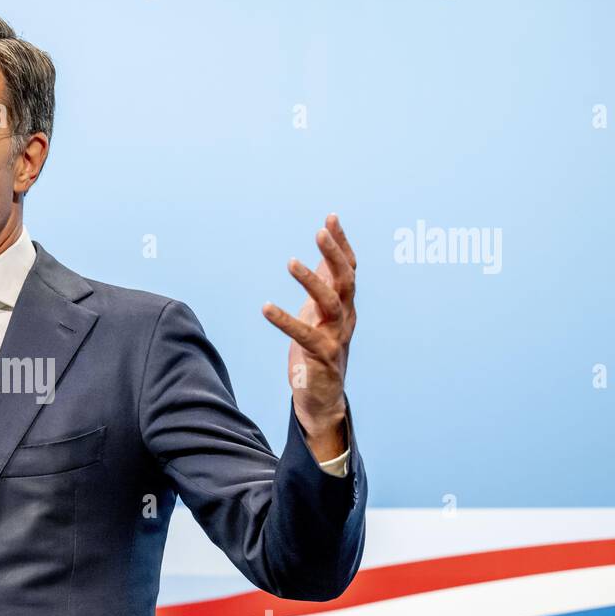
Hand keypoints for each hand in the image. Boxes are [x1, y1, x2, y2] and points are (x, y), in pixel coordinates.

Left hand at [261, 213, 356, 459]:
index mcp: (345, 306)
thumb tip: (321, 258)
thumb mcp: (320, 315)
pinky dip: (285, 320)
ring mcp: (336, 337)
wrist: (323, 397)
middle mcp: (346, 318)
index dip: (341, 244)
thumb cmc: (319, 351)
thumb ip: (323, 288)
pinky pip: (305, 335)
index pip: (349, 268)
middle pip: (346, 279)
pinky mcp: (322, 357)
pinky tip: (266, 307)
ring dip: (312, 281)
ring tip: (291, 261)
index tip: (331, 218)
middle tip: (320, 231)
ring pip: (331, 302)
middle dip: (335, 253)